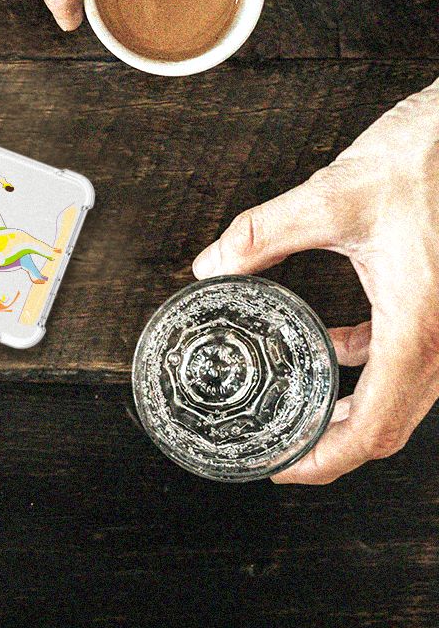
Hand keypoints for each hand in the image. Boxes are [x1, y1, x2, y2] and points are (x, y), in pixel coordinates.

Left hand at [193, 82, 438, 483]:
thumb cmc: (426, 158)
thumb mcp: (331, 197)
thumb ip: (261, 235)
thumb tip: (210, 266)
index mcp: (421, 325)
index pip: (375, 427)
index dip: (326, 460)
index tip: (283, 468)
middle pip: (391, 424)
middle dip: (334, 445)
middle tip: (281, 448)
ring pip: (402, 392)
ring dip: (350, 407)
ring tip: (299, 406)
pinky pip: (405, 353)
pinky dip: (365, 361)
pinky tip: (331, 344)